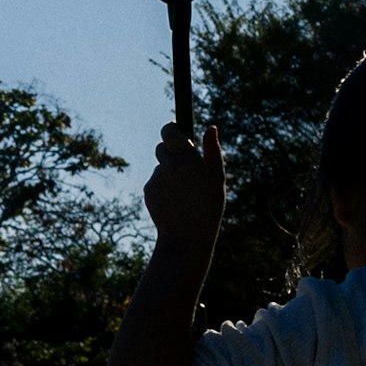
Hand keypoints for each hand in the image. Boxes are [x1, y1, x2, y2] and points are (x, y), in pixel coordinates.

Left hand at [144, 121, 223, 255]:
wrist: (186, 237)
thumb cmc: (208, 206)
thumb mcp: (216, 178)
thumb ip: (213, 151)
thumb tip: (211, 128)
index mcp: (186, 159)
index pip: (169, 131)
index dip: (171, 129)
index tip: (175, 130)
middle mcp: (167, 166)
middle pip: (161, 147)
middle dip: (170, 152)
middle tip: (183, 165)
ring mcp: (155, 179)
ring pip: (160, 167)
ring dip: (169, 173)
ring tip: (184, 192)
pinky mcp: (148, 191)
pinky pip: (155, 182)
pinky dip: (163, 187)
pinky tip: (174, 201)